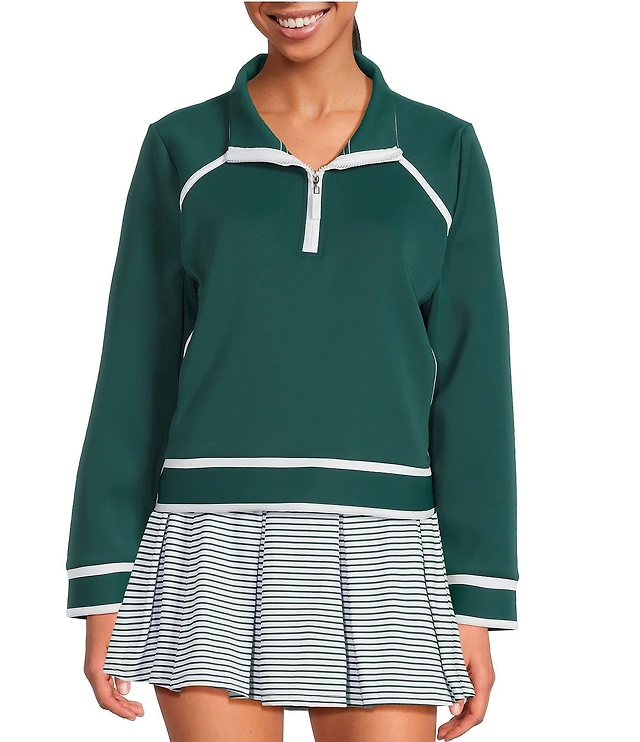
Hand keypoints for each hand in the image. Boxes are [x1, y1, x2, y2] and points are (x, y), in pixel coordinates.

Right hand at [83, 612, 144, 720]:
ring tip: (137, 705)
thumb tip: (124, 689)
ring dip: (121, 699)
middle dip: (122, 707)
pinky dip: (117, 689)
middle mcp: (93, 669)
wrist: (102, 600)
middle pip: (106, 697)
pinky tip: (127, 689)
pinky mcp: (100, 657)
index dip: (120, 710)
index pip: (106, 699)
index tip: (134, 716)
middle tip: (140, 712)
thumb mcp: (121, 643)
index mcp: (95, 668)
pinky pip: (106, 680)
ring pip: (106, 689)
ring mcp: (95, 664)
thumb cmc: (112, 618)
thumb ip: (123, 666)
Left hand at [437, 624, 494, 739]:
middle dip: (459, 726)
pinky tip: (449, 704)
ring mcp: (482, 674)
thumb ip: (455, 684)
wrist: (472, 609)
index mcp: (483, 678)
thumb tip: (454, 710)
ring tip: (443, 724)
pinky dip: (461, 703)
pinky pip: (472, 692)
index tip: (446, 736)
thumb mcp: (455, 656)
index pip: (476, 714)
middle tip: (441, 734)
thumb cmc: (463, 628)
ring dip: (459, 715)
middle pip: (475, 712)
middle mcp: (486, 679)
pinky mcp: (476, 668)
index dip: (461, 729)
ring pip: (474, 703)